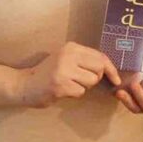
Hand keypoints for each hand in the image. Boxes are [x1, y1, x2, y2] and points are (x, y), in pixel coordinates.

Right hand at [0, 43, 121, 108]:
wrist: (24, 84)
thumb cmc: (49, 72)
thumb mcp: (67, 59)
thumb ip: (85, 60)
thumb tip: (110, 69)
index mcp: (72, 47)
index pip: (100, 56)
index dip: (111, 69)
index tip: (117, 79)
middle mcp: (68, 55)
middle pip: (99, 69)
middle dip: (95, 78)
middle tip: (82, 80)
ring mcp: (63, 70)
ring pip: (91, 81)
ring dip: (83, 87)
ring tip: (69, 84)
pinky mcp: (60, 85)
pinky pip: (80, 92)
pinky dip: (74, 94)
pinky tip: (62, 90)